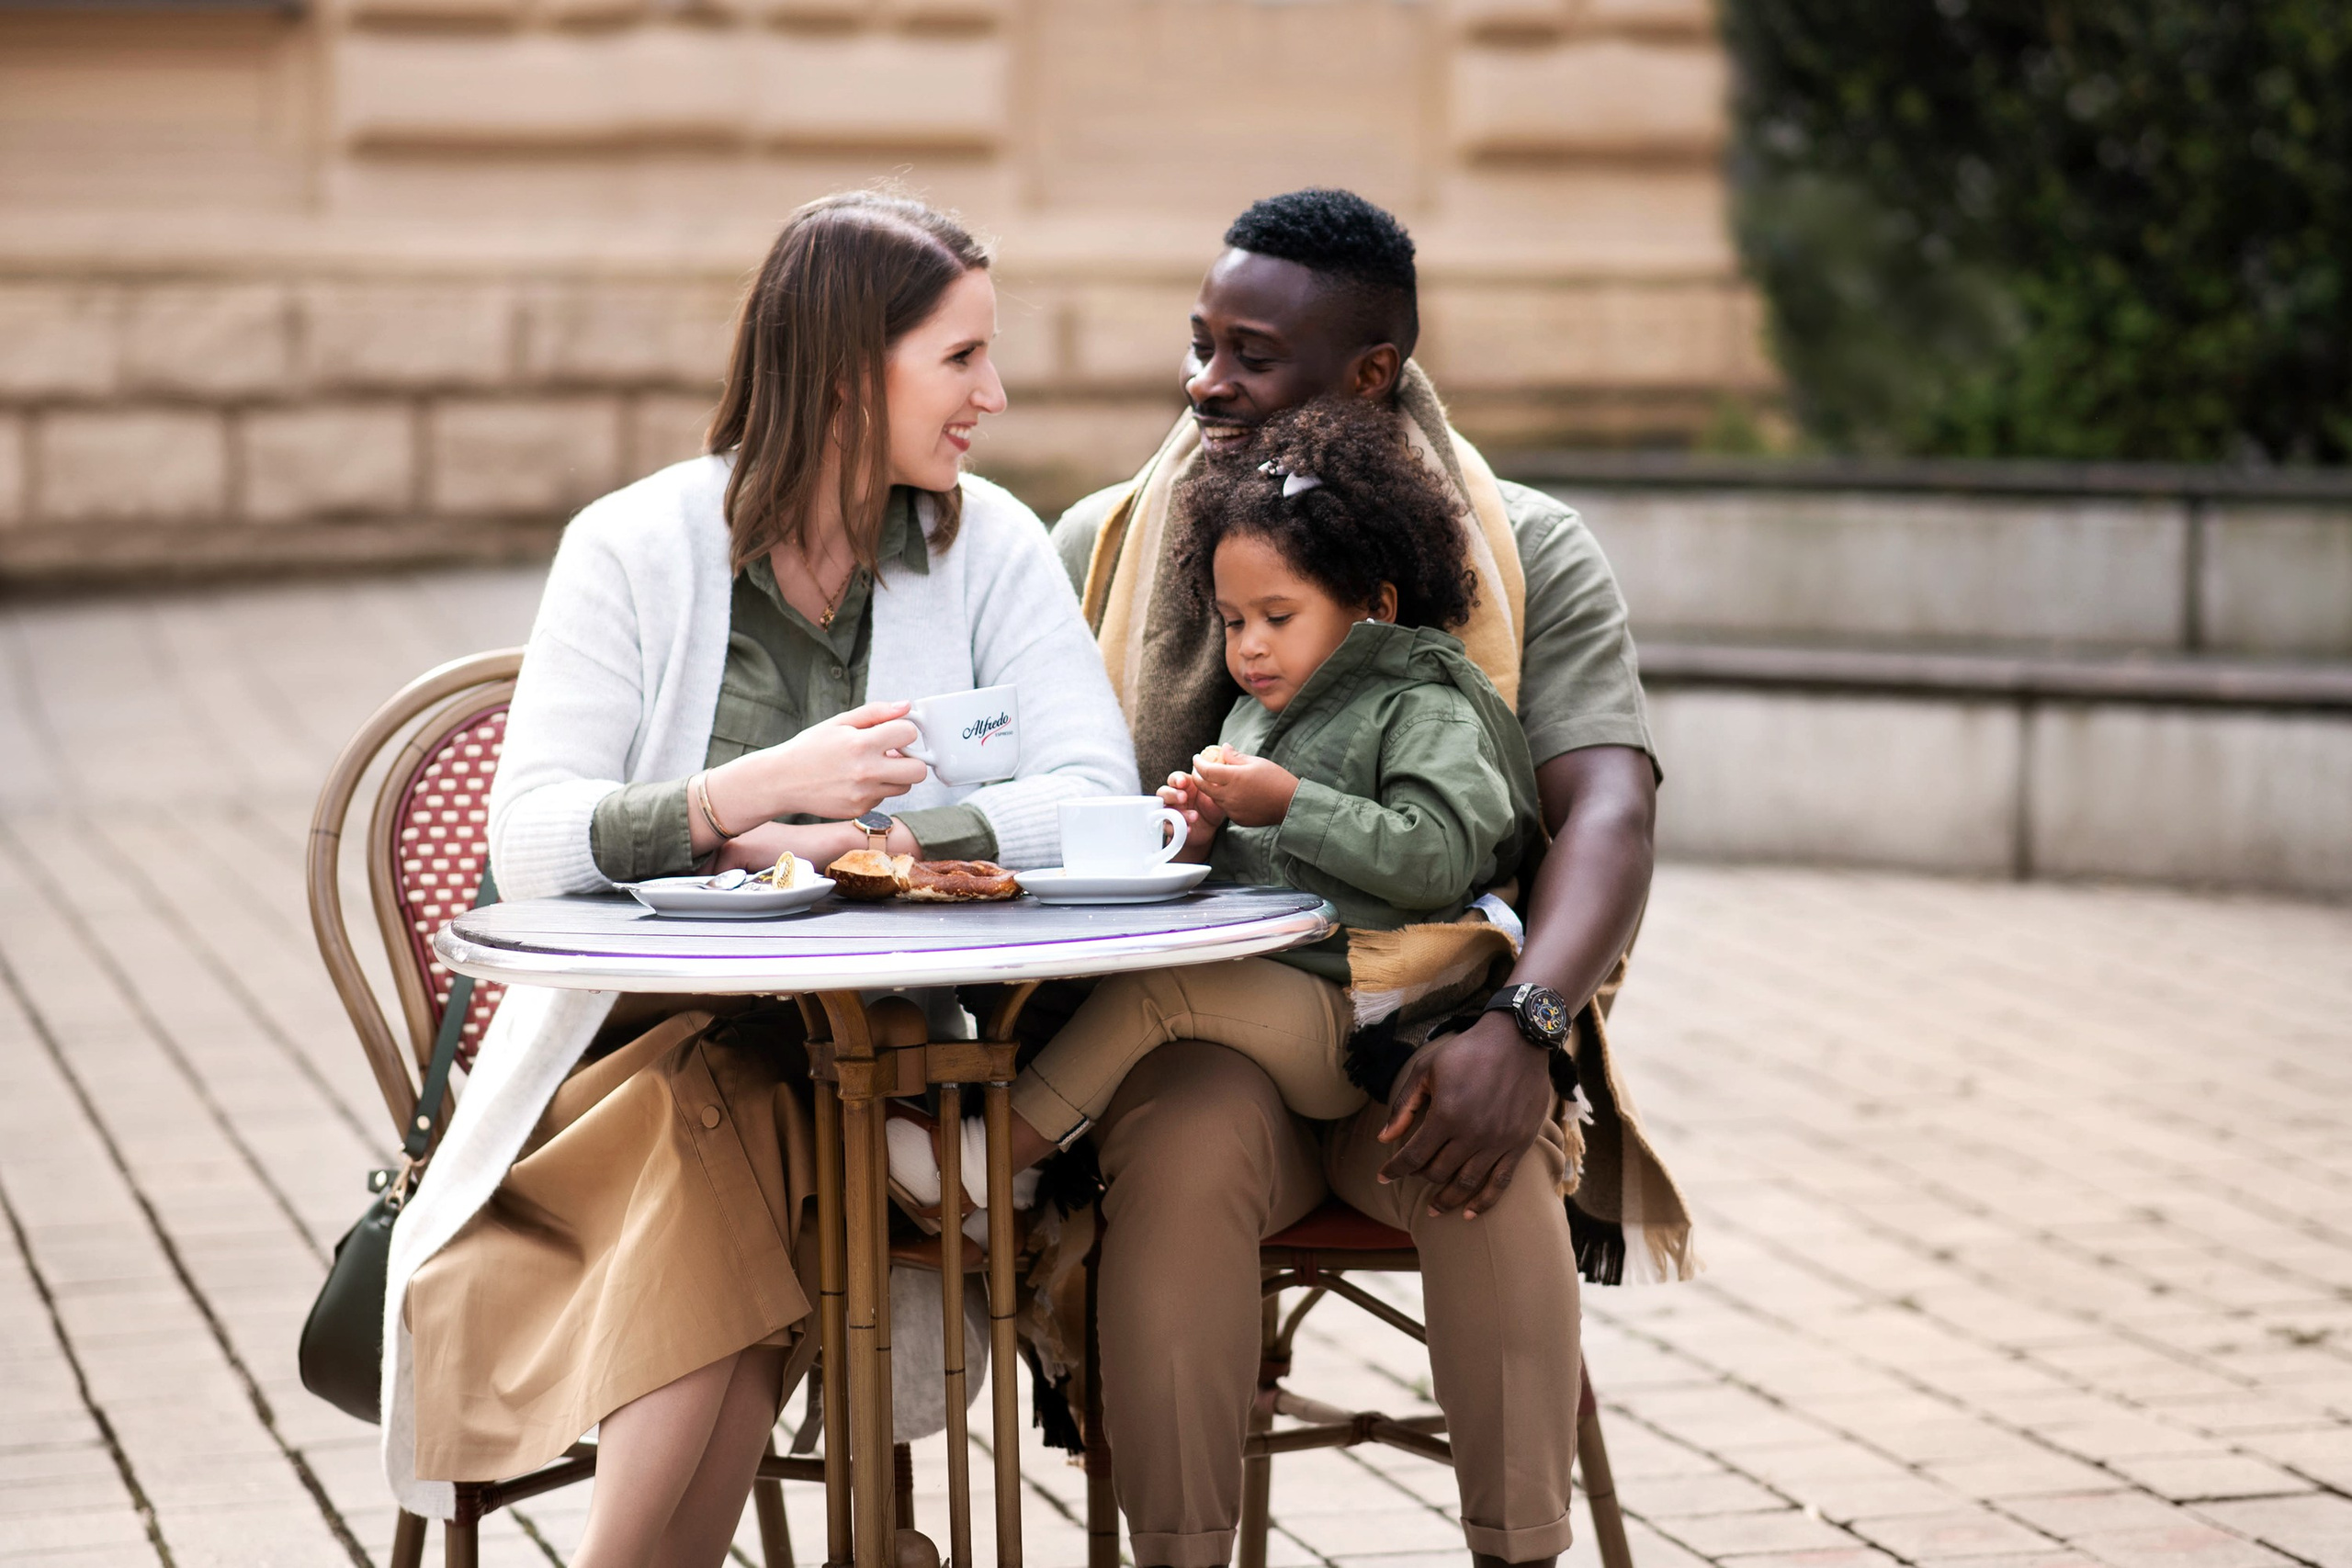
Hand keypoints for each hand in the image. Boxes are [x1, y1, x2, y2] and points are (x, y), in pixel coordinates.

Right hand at [706, 700, 926, 834]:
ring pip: (905, 786)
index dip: (904, 730)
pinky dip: (877, 788)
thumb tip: (906, 706)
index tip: (893, 732)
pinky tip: (856, 781)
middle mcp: (866, 771)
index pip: (909, 734)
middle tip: (894, 754)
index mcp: (861, 744)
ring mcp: (864, 794)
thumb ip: (875, 712)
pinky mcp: (860, 809)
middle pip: (918, 770)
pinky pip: (884, 797)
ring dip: (896, 775)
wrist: (781, 781)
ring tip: (873, 766)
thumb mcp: (839, 722)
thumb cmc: (810, 747)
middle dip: (912, 759)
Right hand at [1157, 771, 1224, 859]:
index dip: (1176, 779)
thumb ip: (1214, 787)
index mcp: (1184, 785)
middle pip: (1163, 792)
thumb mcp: (1216, 796)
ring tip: (1194, 816)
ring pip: (1164, 810)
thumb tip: (1218, 778)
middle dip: (1172, 794)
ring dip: (1176, 813)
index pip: (1174, 778)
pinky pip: (1168, 827)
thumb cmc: (1211, 807)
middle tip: (1184, 798)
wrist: (1212, 828)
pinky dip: (1176, 828)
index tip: (1182, 782)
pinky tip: (1189, 828)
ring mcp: (1171, 812)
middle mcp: (1174, 797)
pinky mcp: (1171, 827)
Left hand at [1192, 753, 1298, 828]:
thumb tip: (1224, 748)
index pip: (1206, 770)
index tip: (1197, 757)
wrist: (1290, 803)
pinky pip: (1225, 807)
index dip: (1198, 762)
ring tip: (1218, 779)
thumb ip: (1236, 756)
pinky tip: (1233, 793)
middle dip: (1198, 776)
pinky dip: (1224, 799)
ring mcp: (1232, 809)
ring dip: (1211, 788)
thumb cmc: (1276, 778)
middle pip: (1203, 786)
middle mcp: (1229, 795)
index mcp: (1233, 778)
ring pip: (1214, 798)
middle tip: (1199, 769)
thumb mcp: (1256, 762)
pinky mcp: (1237, 819)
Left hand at [1375, 1012, 1551, 1218]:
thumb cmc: (1467, 1051)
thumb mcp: (1427, 1069)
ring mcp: (1498, 1142)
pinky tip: (1471, 1214)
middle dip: (1419, 1178)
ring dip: (1446, 1200)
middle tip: (1413, 1176)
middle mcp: (1472, 1134)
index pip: (1412, 1156)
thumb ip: (1404, 1105)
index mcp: (1446, 1115)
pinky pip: (1501, 1183)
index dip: (1394, 1171)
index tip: (1383, 1178)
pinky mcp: (1519, 1144)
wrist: (1518, 1040)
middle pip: (1437, 1172)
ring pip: (1466, 1184)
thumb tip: (1383, 1139)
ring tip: (1434, 1209)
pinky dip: (1484, 1202)